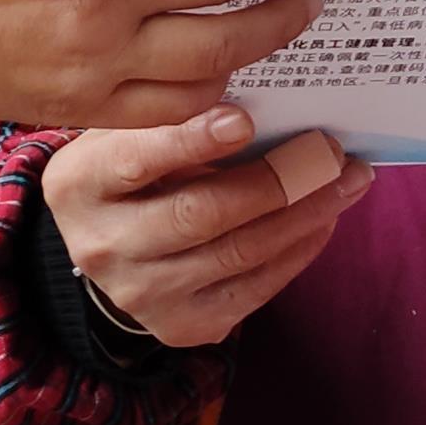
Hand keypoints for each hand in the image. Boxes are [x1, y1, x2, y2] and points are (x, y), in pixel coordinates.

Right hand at [38, 107, 369, 347]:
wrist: (103, 246)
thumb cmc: (127, 170)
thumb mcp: (125, 132)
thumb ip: (172, 117)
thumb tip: (265, 99)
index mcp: (77, 183)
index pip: (136, 159)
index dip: (191, 140)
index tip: (245, 119)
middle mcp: (101, 245)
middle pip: (199, 214)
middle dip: (277, 180)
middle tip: (330, 150)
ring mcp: (140, 294)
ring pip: (237, 254)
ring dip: (304, 214)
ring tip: (347, 181)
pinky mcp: (181, 326)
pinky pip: (253, 289)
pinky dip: (297, 251)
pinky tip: (323, 218)